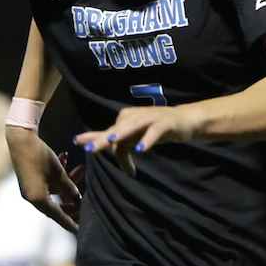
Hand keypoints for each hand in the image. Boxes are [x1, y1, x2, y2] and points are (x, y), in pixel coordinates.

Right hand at [9, 128, 81, 232]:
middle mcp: (32, 196)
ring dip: (67, 180)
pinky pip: (47, 180)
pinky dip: (57, 173)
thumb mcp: (59, 174)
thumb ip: (70, 189)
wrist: (21, 138)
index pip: (57, 215)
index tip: (78, 229)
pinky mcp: (30, 176)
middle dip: (71, 198)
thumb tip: (77, 200)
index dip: (69, 222)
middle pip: (56, 203)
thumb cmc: (40, 157)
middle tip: (83, 195)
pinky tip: (65, 157)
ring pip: (54, 189)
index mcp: (38, 199)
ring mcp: (31, 186)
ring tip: (81, 169)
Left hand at [76, 106, 199, 173]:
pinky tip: (141, 149)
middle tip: (90, 149)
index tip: (80, 146)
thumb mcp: (134, 136)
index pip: (109, 131)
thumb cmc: (156, 129)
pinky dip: (148, 139)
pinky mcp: (165, 122)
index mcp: (127, 119)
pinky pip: (155, 130)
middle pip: (117, 128)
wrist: (185, 121)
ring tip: (111, 141)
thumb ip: (114, 141)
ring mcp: (151, 117)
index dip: (95, 139)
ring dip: (123, 133)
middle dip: (103, 138)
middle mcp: (136, 116)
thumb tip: (85, 144)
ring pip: (134, 125)